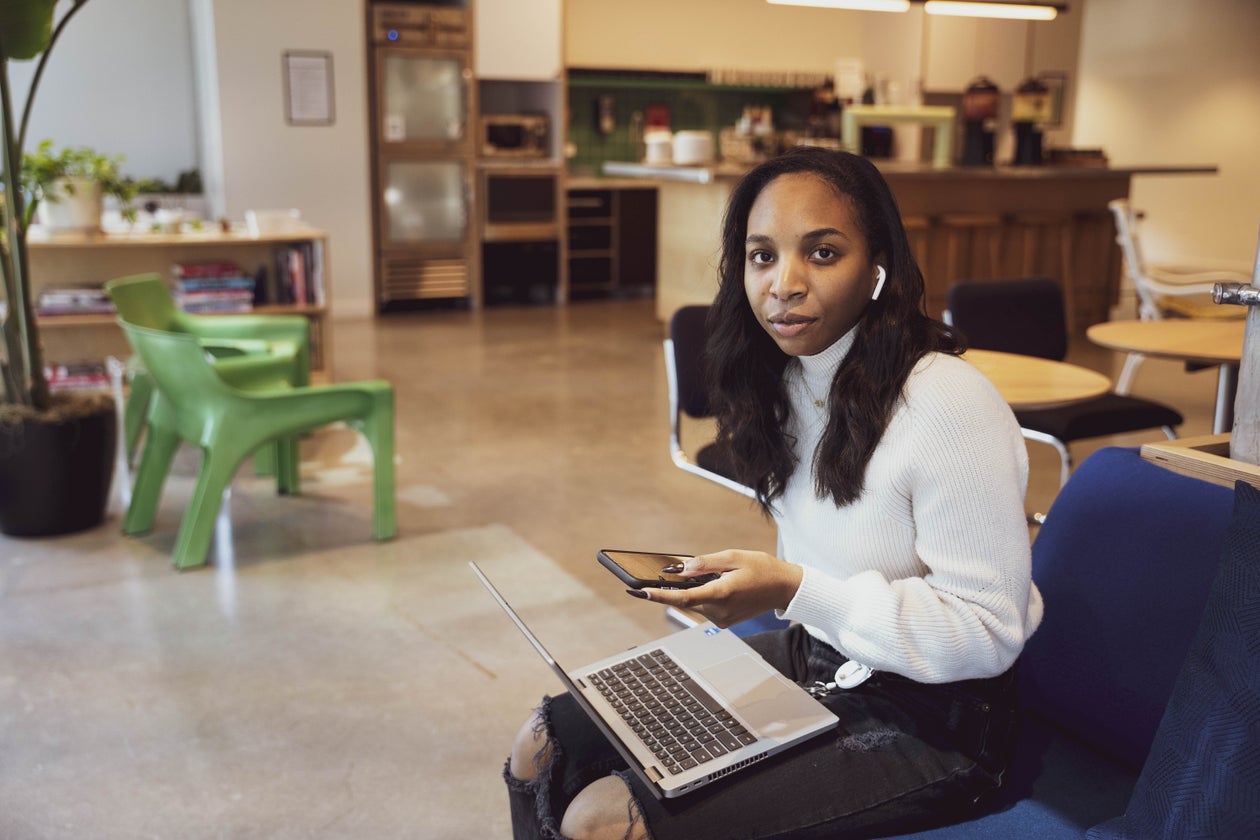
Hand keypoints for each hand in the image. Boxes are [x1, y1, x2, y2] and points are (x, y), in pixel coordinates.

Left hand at [629, 550, 802, 627]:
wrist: (784, 588)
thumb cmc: (762, 569)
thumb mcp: (733, 556)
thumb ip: (704, 562)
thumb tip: (680, 569)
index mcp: (722, 594)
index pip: (683, 597)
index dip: (659, 595)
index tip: (640, 591)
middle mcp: (720, 611)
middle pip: (686, 598)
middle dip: (680, 584)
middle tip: (682, 570)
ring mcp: (722, 619)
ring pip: (694, 602)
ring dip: (695, 588)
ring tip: (718, 575)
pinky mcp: (723, 621)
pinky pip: (704, 606)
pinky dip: (703, 594)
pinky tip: (718, 584)